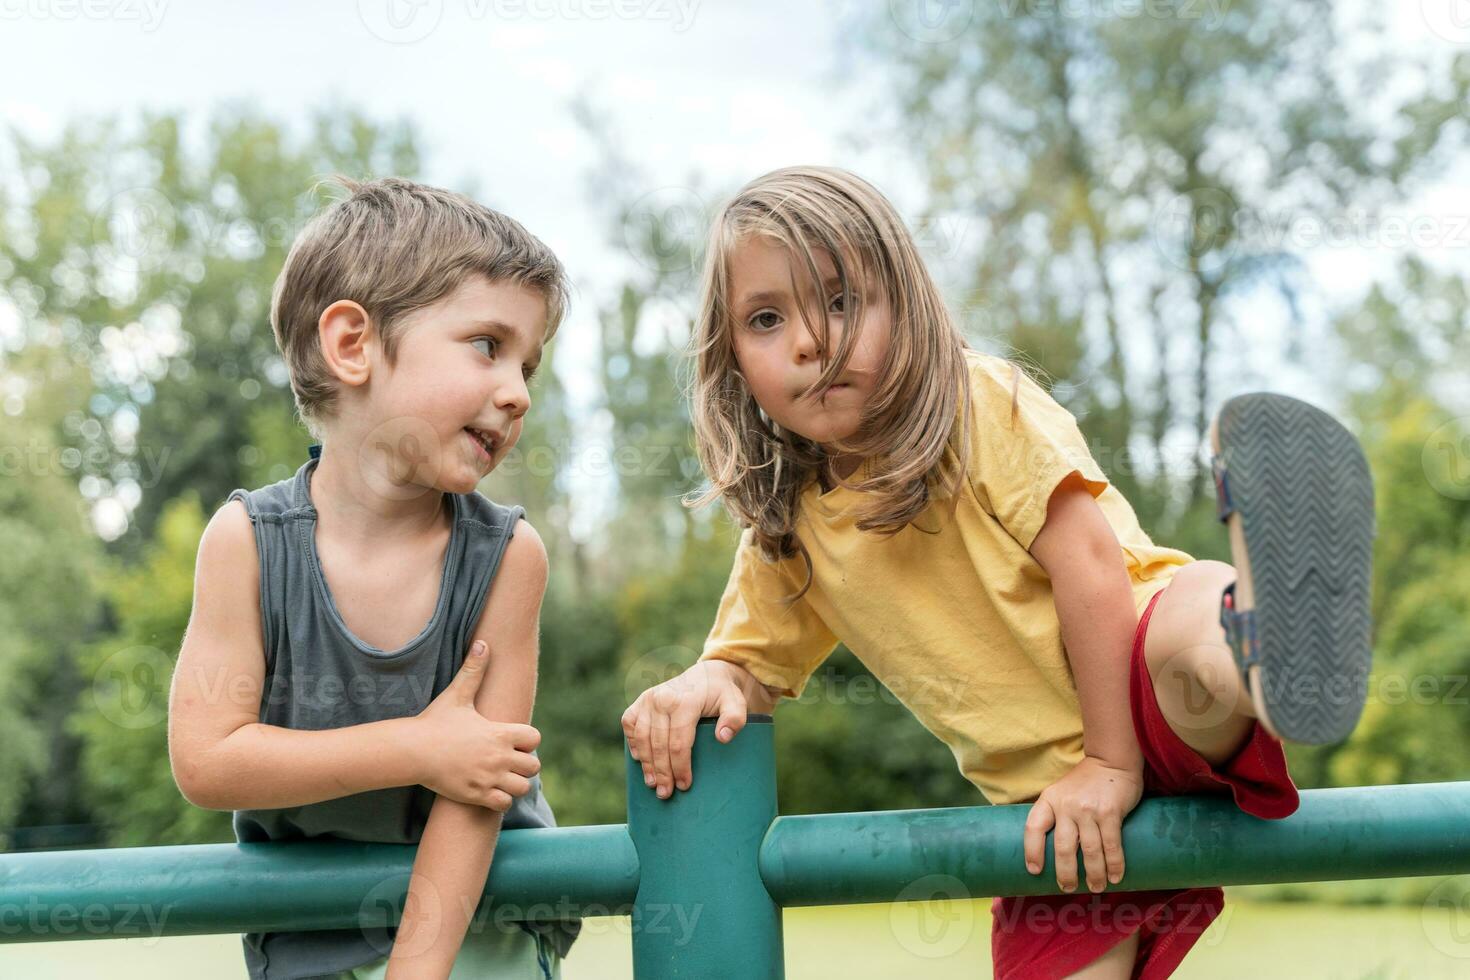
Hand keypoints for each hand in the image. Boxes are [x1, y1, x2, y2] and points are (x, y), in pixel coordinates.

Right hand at [413, 641, 541, 810]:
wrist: (412, 751)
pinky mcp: (476, 795)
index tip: (514, 740)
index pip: (534, 739)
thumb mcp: (457, 695)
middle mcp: (499, 757)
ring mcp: (489, 778)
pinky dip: (501, 800)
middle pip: (533, 766)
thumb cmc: (435, 722)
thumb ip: (474, 670)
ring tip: (501, 777)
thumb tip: (482, 643)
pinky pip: (503, 805)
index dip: (527, 740)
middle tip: (508, 761)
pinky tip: (490, 790)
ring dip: (515, 784)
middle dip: (524, 764)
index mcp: (499, 733)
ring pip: (522, 788)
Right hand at [621, 660, 748, 798]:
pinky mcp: (641, 700)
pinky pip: (629, 723)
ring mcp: (649, 698)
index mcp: (686, 700)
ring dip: (646, 763)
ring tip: (652, 783)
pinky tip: (639, 759)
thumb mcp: (737, 703)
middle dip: (662, 772)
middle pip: (658, 744)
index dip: (680, 767)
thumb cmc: (722, 694)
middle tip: (665, 793)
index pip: (679, 742)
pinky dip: (633, 741)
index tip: (685, 785)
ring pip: (642, 737)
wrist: (708, 675)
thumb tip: (723, 738)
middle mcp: (663, 698)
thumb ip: (735, 719)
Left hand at [1023, 756, 1143, 892]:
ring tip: (1095, 887)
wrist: (1112, 761)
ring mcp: (1088, 809)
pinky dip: (1114, 864)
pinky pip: (1111, 845)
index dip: (1032, 851)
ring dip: (1093, 874)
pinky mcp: (1110, 812)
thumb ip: (1054, 814)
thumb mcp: (1060, 792)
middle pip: (1063, 847)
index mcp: (1049, 800)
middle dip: (1065, 873)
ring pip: (1089, 850)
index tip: (1035, 871)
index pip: (1033, 827)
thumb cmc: (1084, 783)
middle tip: (1068, 888)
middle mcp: (1066, 805)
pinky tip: (1115, 876)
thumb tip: (1050, 850)